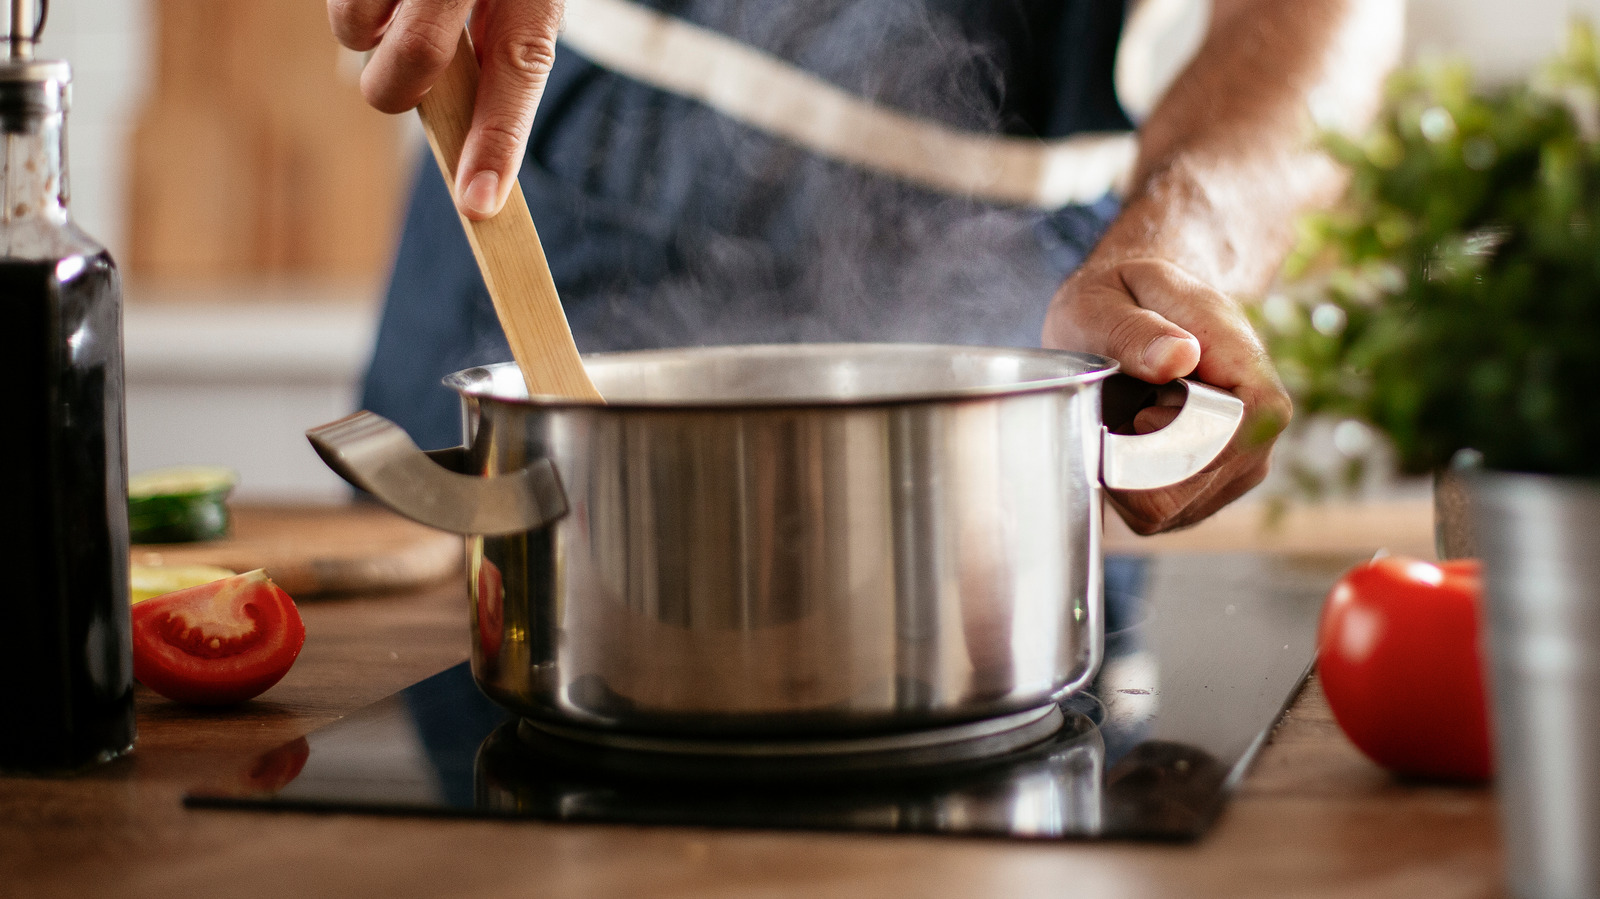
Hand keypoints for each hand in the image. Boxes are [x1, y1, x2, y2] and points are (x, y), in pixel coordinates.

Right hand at [328, 0, 564, 220]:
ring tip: (392, 17)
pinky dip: (354, 11)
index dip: (496, 144)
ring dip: (363, 39)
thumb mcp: (518, 3)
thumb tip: (470, 152)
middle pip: (416, 53)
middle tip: (405, 83)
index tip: (477, 207)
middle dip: (397, 88)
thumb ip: (499, 52)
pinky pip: (335, 1)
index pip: (519, 70)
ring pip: (353, 25)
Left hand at [1043, 258, 1290, 533]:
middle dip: (1133, 459)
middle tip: (1121, 407)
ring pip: (1164, 508)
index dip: (1169, 437)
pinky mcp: (1203, 496)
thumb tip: (1177, 357)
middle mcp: (1257, 437)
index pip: (1232, 438)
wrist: (1137, 310)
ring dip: (1124, 470)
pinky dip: (1122, 482)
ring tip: (1127, 416)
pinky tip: (1127, 441)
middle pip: (1187, 487)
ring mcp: (1234, 472)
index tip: (1138, 411)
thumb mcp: (1112, 297)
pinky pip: (1152, 513)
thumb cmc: (1125, 298)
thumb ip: (1138, 329)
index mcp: (1253, 380)